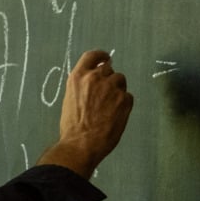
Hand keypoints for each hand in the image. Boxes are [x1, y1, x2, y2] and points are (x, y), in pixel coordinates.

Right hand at [37, 50, 132, 178]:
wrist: (81, 144)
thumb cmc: (72, 126)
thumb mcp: (71, 99)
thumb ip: (83, 86)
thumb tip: (94, 81)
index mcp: (78, 77)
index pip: (93, 56)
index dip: (101, 56)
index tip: (106, 58)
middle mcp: (95, 78)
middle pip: (109, 69)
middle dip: (109, 79)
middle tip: (107, 94)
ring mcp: (111, 88)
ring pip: (120, 81)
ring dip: (118, 91)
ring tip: (110, 108)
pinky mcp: (124, 100)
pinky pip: (128, 97)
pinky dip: (124, 104)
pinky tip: (115, 116)